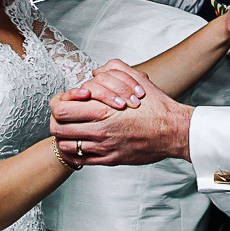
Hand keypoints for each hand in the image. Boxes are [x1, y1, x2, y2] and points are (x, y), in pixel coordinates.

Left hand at [50, 69, 191, 166]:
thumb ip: (114, 70)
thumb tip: (96, 71)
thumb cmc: (157, 106)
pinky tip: (80, 146)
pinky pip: (82, 160)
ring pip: (67, 146)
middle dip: (55, 121)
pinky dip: (76, 154)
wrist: (174, 131)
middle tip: (61, 118)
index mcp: (103, 109)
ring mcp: (104, 147)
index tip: (64, 102)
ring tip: (69, 132)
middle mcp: (100, 130)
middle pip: (58, 128)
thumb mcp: (137, 78)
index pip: (61, 109)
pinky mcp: (111, 160)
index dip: (57, 104)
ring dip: (64, 138)